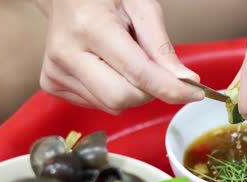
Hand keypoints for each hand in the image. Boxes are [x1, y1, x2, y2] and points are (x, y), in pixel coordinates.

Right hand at [34, 0, 203, 114]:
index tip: (194, 94)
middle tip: (154, 71)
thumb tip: (185, 81)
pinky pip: (99, 104)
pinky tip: (108, 69)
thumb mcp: (142, 8)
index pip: (138, 73)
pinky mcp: (52, 84)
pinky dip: (114, 93)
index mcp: (90, 27)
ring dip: (132, 92)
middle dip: (149, 91)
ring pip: (112, 106)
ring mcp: (56, 71)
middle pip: (123, 98)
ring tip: (125, 62)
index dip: (171, 88)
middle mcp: (67, 52)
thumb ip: (162, 48)